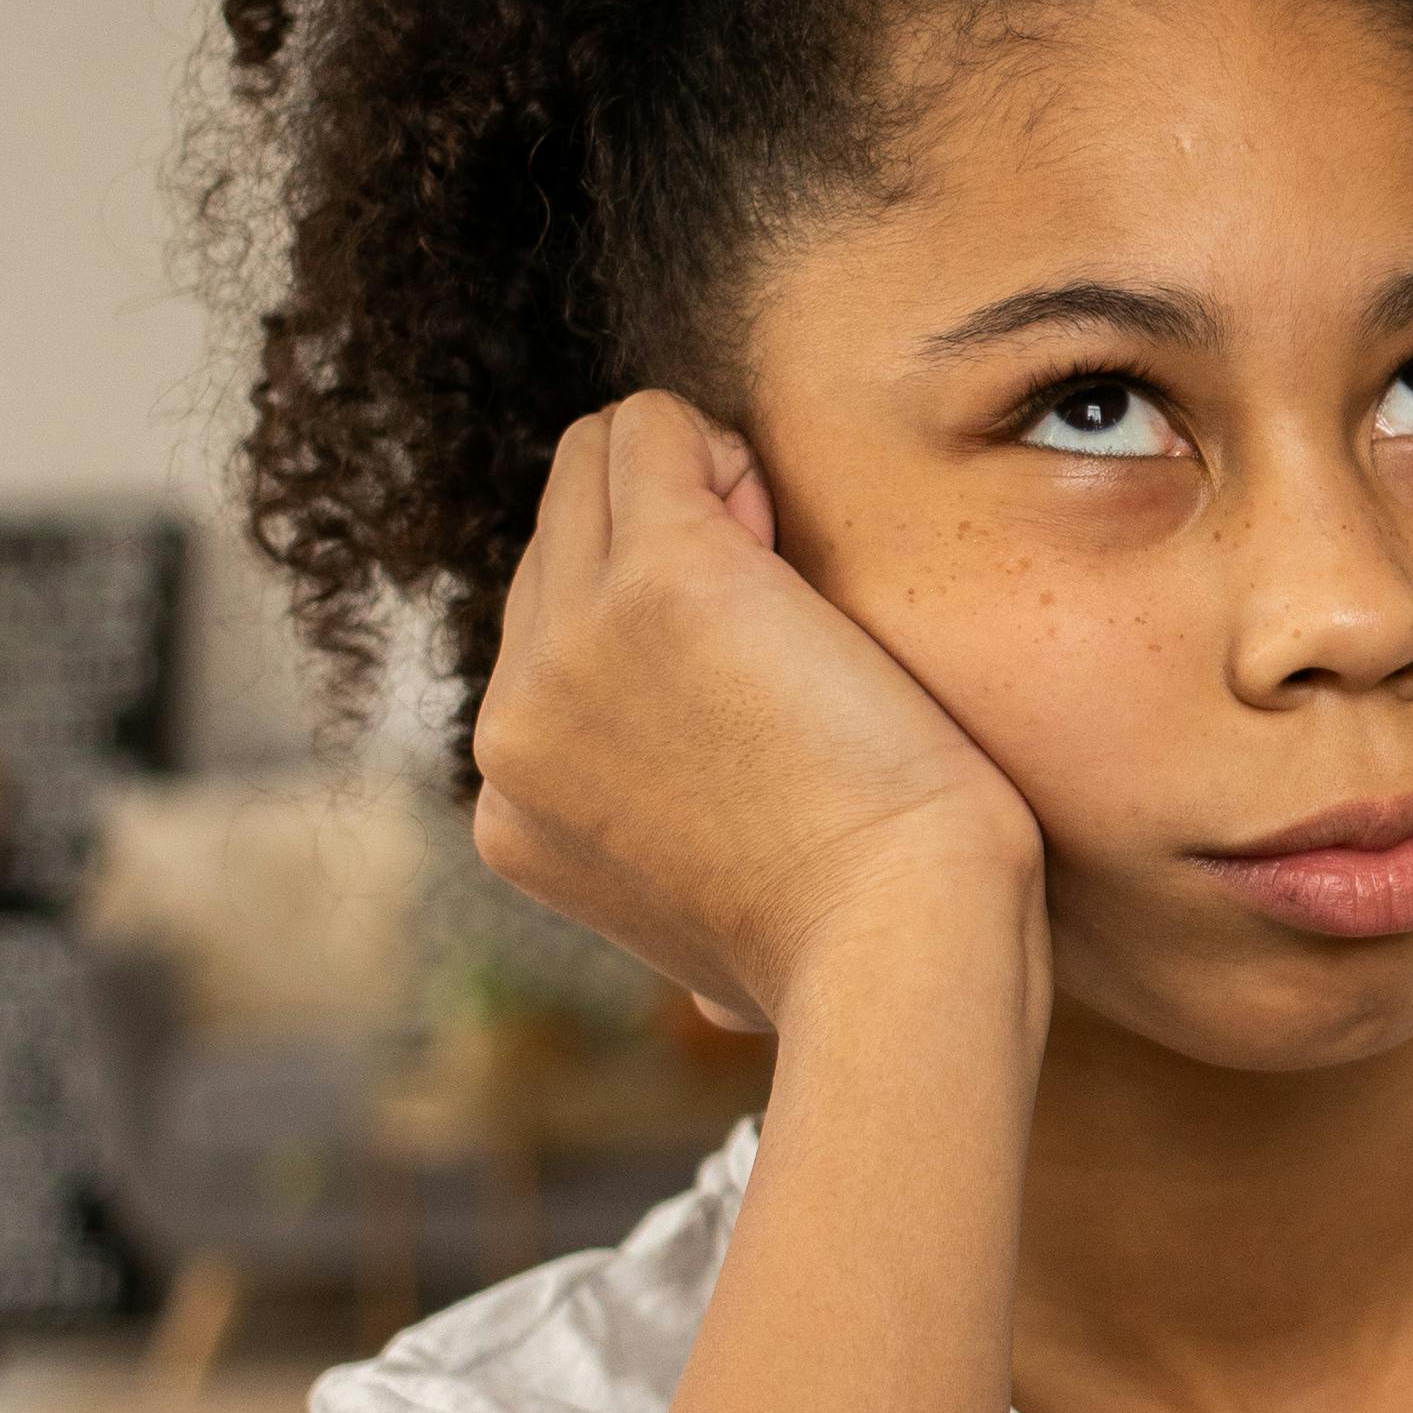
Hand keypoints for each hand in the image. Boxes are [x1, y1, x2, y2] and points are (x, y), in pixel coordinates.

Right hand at [472, 392, 1043, 1034]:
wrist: (901, 949)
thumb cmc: (852, 957)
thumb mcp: (715, 966)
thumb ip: (679, 918)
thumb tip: (708, 985)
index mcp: (511, 807)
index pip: (545, 629)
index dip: (650, 613)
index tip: (750, 675)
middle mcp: (513, 720)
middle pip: (559, 530)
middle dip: (669, 529)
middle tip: (776, 612)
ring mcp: (568, 647)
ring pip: (594, 457)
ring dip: (695, 477)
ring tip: (782, 564)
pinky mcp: (657, 580)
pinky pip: (653, 427)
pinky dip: (722, 449)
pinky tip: (785, 529)